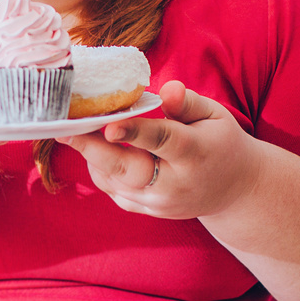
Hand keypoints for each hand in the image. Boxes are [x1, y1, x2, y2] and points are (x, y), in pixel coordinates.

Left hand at [55, 80, 265, 219]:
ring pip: (116, 182)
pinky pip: (115, 191)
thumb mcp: (214, 115)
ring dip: (91, 157)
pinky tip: (92, 150)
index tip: (109, 125)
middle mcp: (176, 184)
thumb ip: (187, 103)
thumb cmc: (220, 142)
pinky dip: (101, 171)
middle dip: (94, 149)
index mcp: (196, 153)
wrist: (234, 190)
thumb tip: (168, 88)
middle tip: (65, 129)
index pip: (163, 141)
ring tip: (71, 132)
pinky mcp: (148, 212)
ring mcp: (160, 204)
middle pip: (129, 169)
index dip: (135, 132)